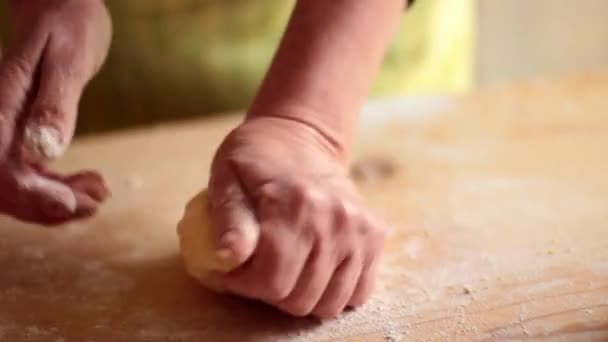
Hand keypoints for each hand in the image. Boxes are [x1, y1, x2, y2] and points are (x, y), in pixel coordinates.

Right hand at [0, 0, 110, 224]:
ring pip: (20, 185)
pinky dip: (61, 187)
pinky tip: (92, 183)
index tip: (71, 203)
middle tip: (95, 201)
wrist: (62, 8)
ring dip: (59, 200)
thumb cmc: (66, 24)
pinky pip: (32, 173)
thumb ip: (55, 105)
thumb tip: (46, 151)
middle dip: (50, 205)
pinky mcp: (21, 134)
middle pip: (6, 185)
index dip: (30, 195)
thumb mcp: (66, 60)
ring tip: (99, 193)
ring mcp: (6, 130)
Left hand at [207, 116, 385, 318]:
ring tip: (286, 269)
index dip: (244, 285)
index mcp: (295, 203)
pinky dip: (333, 292)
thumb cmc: (256, 158)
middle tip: (257, 268)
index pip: (271, 280)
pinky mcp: (375, 235)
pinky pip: (359, 292)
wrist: (303, 135)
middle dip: (270, 292)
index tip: (234, 270)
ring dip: (301, 296)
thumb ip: (228, 220)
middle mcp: (335, 218)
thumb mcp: (227, 179)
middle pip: (300, 298)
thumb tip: (227, 259)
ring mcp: (360, 228)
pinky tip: (315, 270)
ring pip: (330, 304)